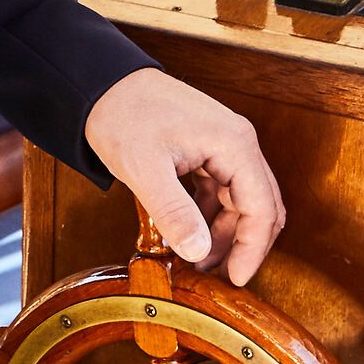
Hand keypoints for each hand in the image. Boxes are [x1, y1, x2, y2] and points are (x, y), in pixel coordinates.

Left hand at [83, 67, 283, 285]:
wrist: (101, 83)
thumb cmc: (122, 115)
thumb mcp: (145, 169)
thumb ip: (175, 213)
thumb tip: (200, 251)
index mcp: (233, 145)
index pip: (262, 208)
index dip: (253, 249)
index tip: (236, 279)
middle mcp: (236, 143)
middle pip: (259, 205)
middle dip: (242, 244)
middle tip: (219, 276)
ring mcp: (222, 144)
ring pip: (239, 200)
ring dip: (222, 232)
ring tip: (196, 259)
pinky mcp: (206, 148)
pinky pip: (220, 189)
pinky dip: (208, 215)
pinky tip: (188, 234)